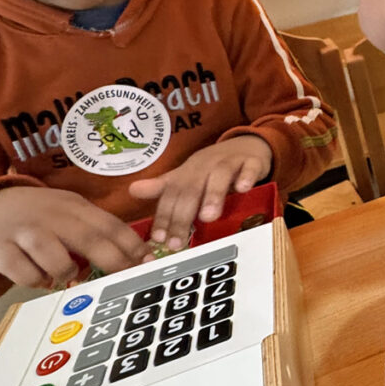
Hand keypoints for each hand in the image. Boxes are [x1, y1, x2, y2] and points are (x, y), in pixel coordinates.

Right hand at [0, 187, 149, 287]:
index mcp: (73, 206)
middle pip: (90, 240)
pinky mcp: (1, 250)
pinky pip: (27, 274)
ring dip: (68, 273)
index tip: (148, 260)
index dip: (132, 243)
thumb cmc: (38, 212)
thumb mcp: (68, 209)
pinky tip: (40, 277)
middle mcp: (52, 217)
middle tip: (125, 276)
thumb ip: (94, 229)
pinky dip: (38, 281)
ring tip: (66, 275)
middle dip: (113, 261)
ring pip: (57, 260)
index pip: (109, 224)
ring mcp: (26, 233)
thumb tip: (129, 256)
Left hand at [129, 135, 271, 250]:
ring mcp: (230, 162)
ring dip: (213, 196)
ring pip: (220, 176)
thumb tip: (132, 190)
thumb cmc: (214, 167)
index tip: (159, 238)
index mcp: (188, 171)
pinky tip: (243, 189)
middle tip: (179, 240)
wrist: (246, 145)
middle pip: (192, 187)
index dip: (164, 215)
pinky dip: (246, 177)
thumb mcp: (187, 176)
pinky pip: (249, 168)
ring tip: (208, 217)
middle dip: (184, 214)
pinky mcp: (252, 161)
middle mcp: (206, 165)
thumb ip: (164, 187)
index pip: (172, 194)